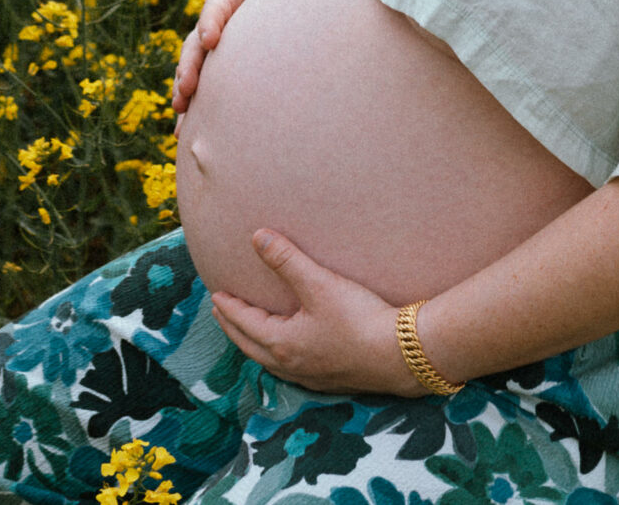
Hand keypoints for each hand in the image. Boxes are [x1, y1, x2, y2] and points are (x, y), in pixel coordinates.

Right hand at [171, 0, 285, 112]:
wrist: (285, 14)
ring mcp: (211, 53)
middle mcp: (213, 26)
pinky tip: (183, 132)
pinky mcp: (214, 74)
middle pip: (194, 44)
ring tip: (180, 108)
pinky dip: (189, 111)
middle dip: (189, 66)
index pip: (214, 8)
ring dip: (182, 89)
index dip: (209, 23)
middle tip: (187, 86)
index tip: (211, 41)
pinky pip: (198, 93)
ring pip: (190, 70)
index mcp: (227, 0)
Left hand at [209, 231, 417, 394]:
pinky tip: (293, 352)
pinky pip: (293, 369)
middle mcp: (292, 365)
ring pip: (272, 362)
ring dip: (256, 344)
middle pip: (251, 347)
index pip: (244, 323)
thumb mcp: (318, 283)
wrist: (403, 355)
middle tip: (222, 313)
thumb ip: (286, 260)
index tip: (216, 296)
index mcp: (282, 344)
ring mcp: (312, 377)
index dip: (229, 307)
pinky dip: (280, 357)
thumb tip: (256, 237)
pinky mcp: (333, 381)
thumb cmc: (359, 318)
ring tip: (252, 331)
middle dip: (234, 328)